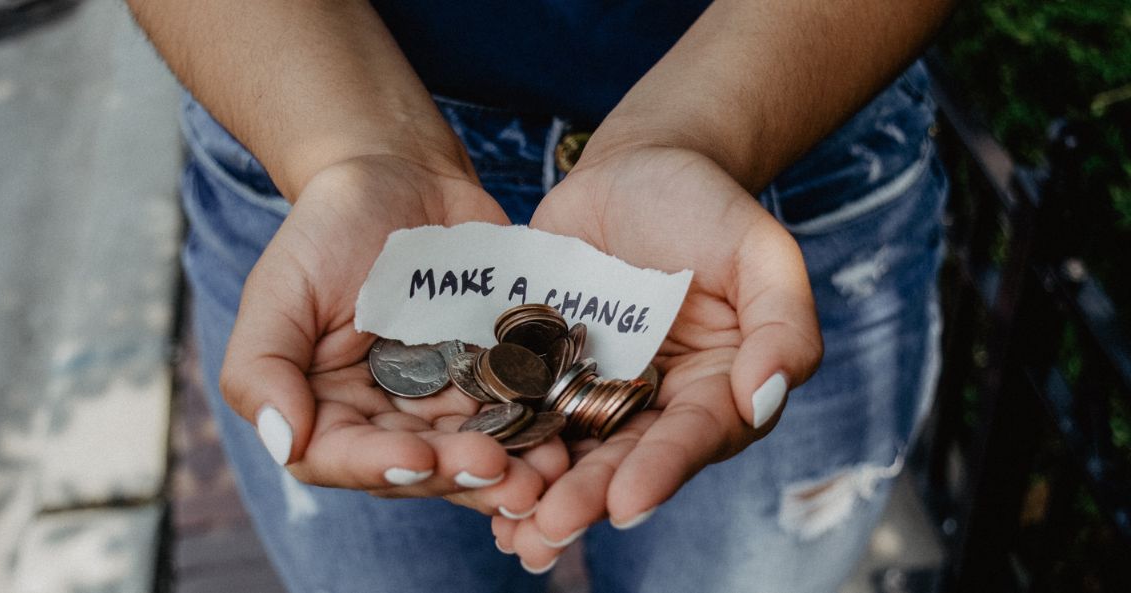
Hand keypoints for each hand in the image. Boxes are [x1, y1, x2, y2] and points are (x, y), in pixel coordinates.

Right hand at [219, 155, 568, 515]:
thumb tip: (283, 442)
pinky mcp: (496, 377)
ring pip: (475, 452)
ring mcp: (445, 402)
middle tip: (503, 474)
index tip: (420, 459)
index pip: (342, 458)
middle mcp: (386, 419)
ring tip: (546, 473)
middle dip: (460, 475)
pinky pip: (520, 413)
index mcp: (326, 409)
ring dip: (512, 470)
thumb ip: (261, 367)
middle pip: (420, 467)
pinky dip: (541, 430)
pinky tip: (567, 438)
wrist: (402, 176)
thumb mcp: (280, 288)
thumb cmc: (329, 229)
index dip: (381, 467)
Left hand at [493, 146, 822, 568]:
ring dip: (539, 492)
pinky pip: (521, 410)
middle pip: (624, 459)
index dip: (661, 470)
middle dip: (588, 497)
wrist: (636, 167)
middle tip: (550, 528)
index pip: (693, 437)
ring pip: (569, 451)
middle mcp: (656, 404)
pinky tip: (470, 477)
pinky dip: (500, 444)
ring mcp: (595, 389)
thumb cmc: (708, 206)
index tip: (627, 503)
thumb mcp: (761, 251)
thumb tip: (765, 398)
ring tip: (510, 530)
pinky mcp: (543, 369)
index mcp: (716, 388)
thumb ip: (783, 324)